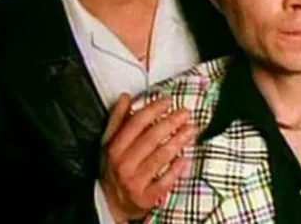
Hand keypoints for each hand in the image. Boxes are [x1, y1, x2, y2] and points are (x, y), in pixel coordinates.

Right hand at [100, 93, 195, 222]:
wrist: (111, 203)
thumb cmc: (114, 168)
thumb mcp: (109, 143)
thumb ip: (117, 119)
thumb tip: (125, 97)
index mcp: (114, 148)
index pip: (135, 123)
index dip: (153, 109)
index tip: (168, 100)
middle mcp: (123, 164)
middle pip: (151, 138)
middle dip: (170, 123)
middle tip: (185, 113)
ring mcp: (134, 182)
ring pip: (160, 157)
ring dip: (178, 141)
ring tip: (191, 129)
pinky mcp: (146, 198)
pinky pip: (165, 180)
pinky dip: (176, 169)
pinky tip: (186, 158)